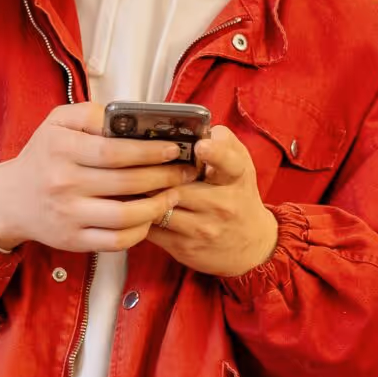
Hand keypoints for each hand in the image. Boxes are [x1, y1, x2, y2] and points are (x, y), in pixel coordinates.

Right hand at [0, 103, 195, 254]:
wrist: (11, 200)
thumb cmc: (43, 157)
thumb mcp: (57, 123)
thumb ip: (89, 114)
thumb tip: (124, 117)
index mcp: (61, 149)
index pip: (114, 152)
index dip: (149, 151)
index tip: (173, 148)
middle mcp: (63, 184)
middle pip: (126, 183)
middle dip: (164, 176)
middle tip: (184, 170)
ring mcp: (69, 215)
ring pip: (125, 216)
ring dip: (158, 206)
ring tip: (174, 194)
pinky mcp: (74, 240)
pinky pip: (116, 241)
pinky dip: (140, 231)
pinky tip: (151, 217)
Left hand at [147, 126, 280, 278]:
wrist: (251, 246)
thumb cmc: (239, 196)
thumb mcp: (241, 167)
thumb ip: (224, 143)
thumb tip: (202, 128)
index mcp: (236, 178)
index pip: (229, 163)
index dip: (215, 153)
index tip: (201, 146)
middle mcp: (223, 205)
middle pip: (178, 187)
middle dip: (154, 175)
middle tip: (133, 163)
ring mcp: (203, 229)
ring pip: (160, 207)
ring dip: (141, 195)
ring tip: (126, 183)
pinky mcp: (185, 248)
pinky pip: (152, 229)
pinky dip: (139, 215)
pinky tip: (132, 205)